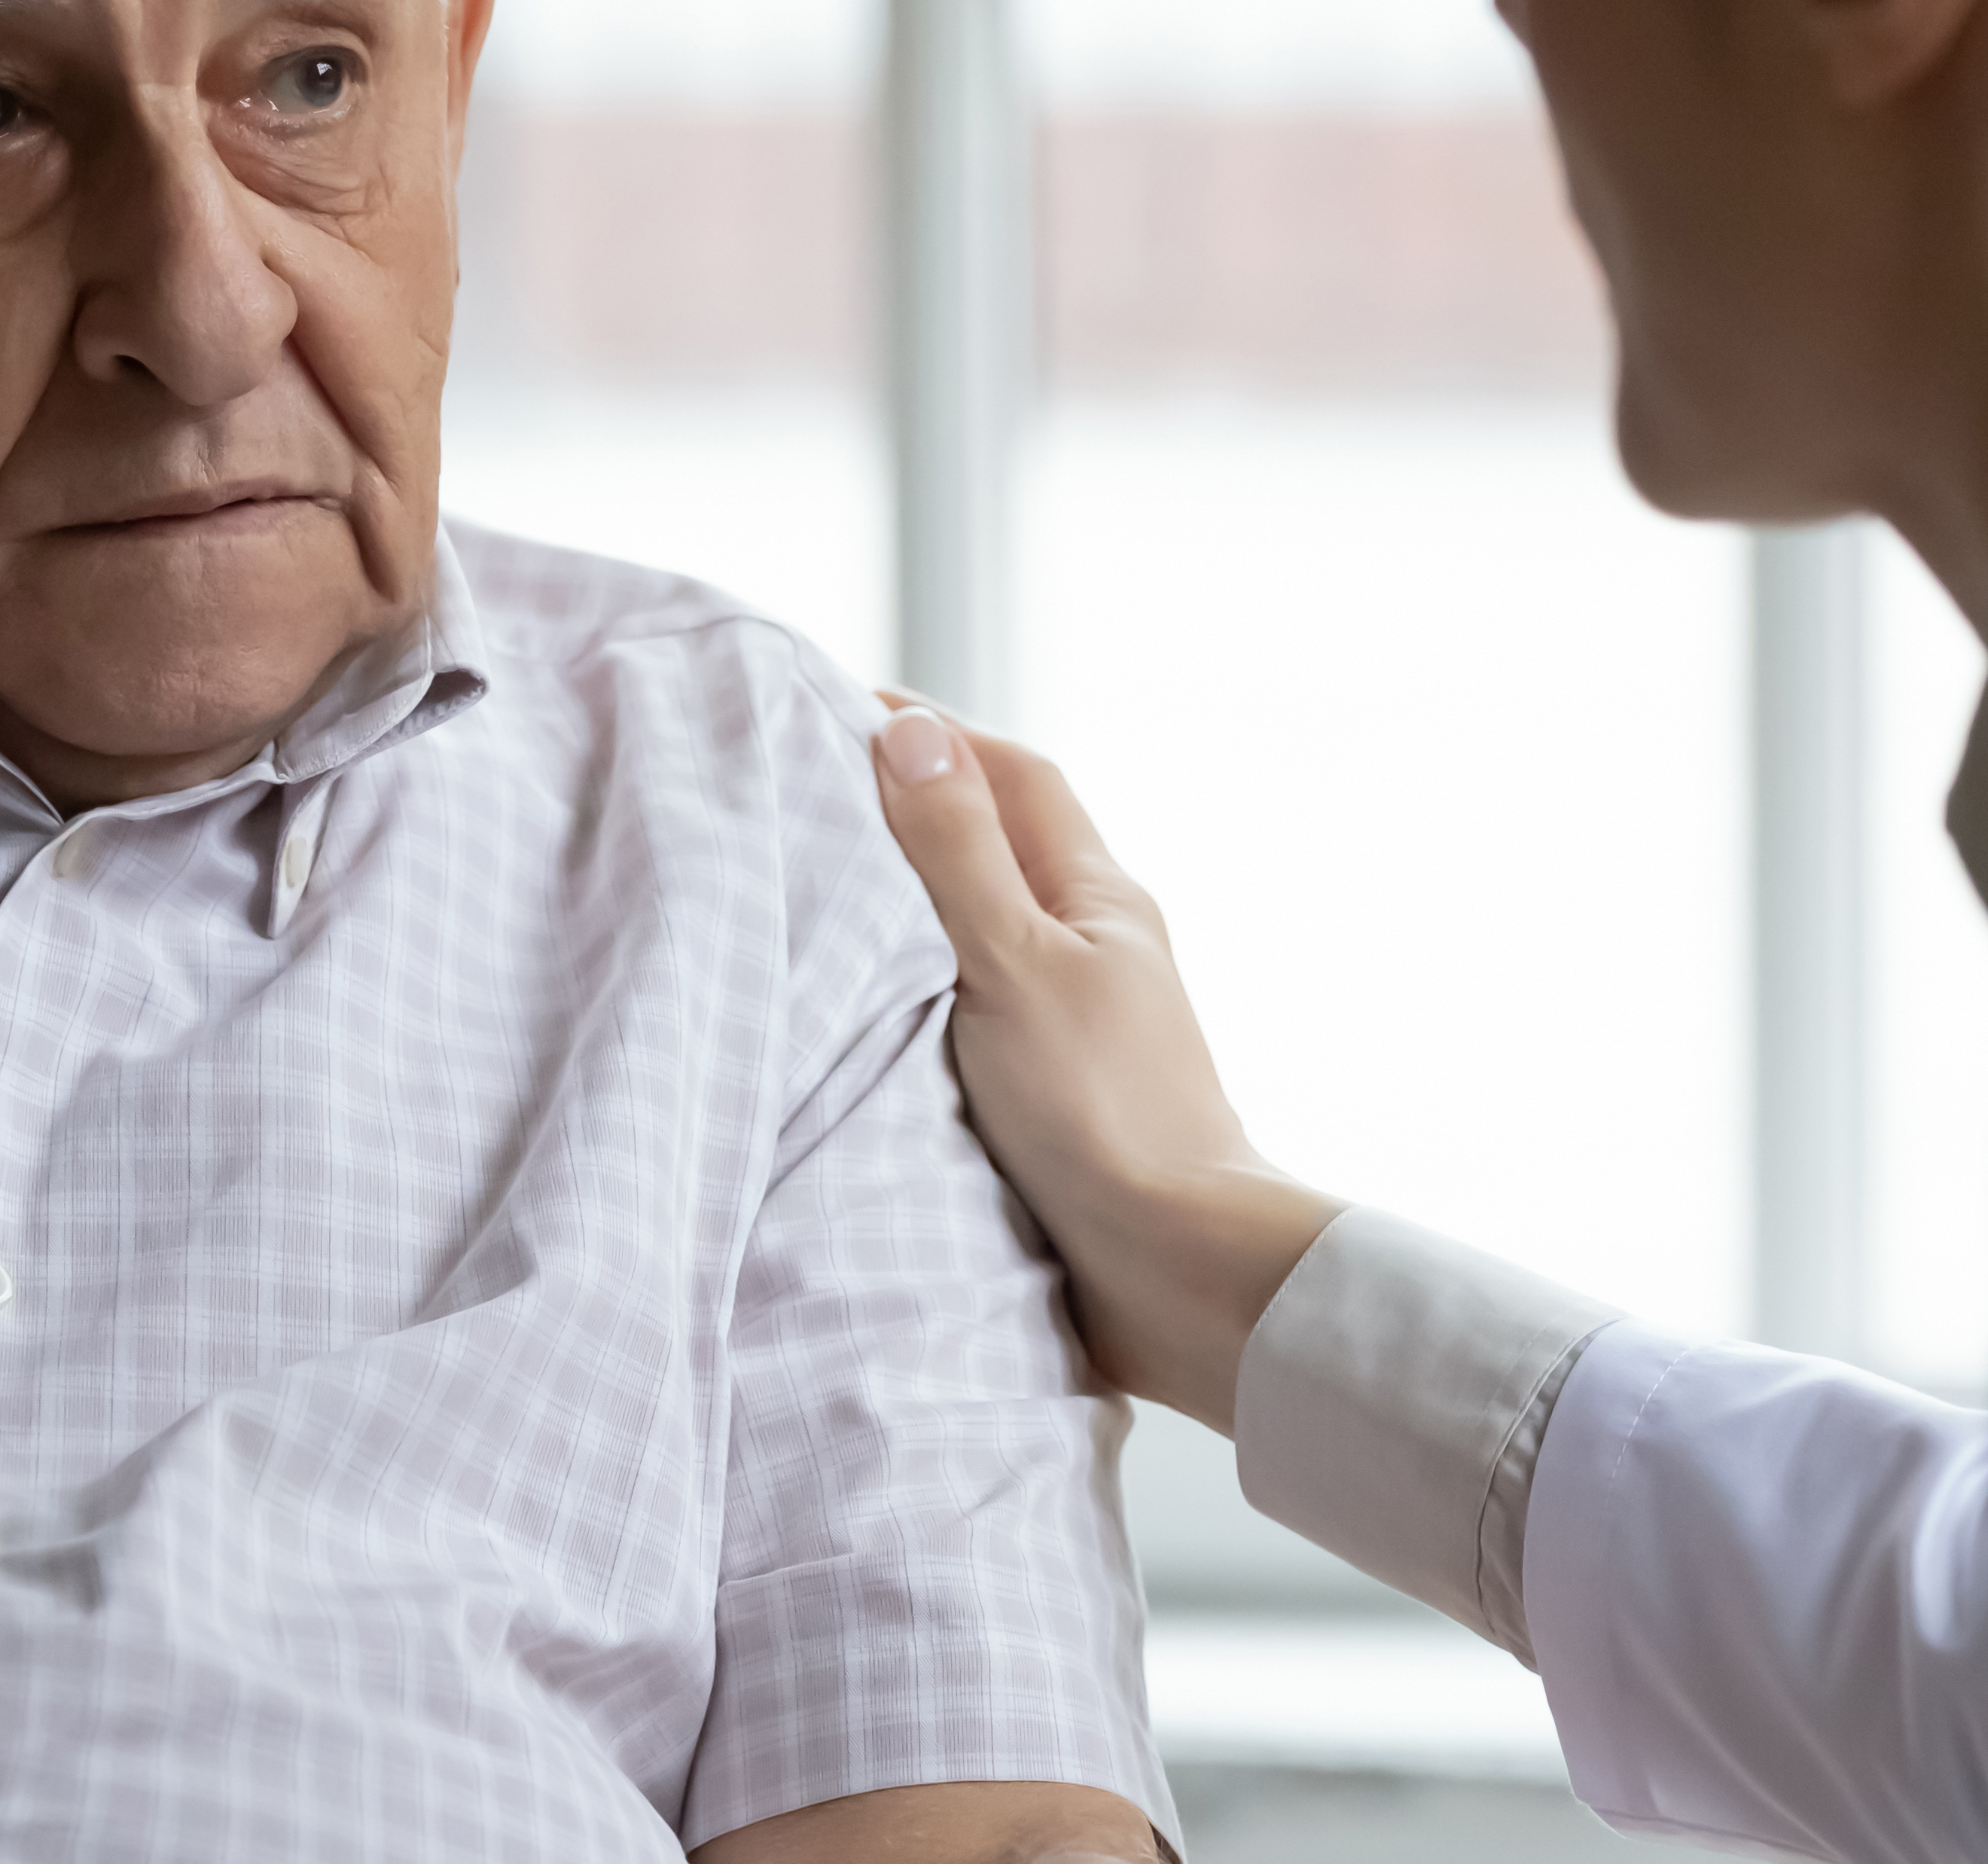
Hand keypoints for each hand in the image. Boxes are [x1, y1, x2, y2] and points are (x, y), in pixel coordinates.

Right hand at [872, 700, 1341, 1434]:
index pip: (1011, 774)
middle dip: (912, 807)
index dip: (932, 732)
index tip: (838, 709)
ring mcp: (1074, 1023)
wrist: (1178, 1279)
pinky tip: (856, 1014)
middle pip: (997, 843)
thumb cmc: (1104, 1114)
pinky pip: (969, 1010)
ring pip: (979, 930)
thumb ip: (957, 853)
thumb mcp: (1013, 963)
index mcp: (1098, 898)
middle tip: (809, 790)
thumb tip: (909, 731)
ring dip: (908, 905)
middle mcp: (1092, 948)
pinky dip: (911, 991)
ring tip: (816, 893)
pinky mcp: (1047, 1097)